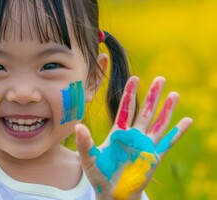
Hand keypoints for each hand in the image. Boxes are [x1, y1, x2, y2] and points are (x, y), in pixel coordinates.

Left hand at [75, 76, 191, 199]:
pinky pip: (168, 142)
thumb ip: (84, 143)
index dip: (130, 94)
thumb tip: (78, 126)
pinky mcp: (154, 157)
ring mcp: (145, 145)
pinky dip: (177, 132)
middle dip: (152, 95)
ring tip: (174, 94)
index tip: (134, 78)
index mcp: (118, 133)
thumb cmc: (98, 174)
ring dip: (167, 109)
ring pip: (158, 123)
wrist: (111, 193)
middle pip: (145, 111)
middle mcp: (133, 136)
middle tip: (160, 78)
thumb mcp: (88, 158)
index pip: (126, 109)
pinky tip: (187, 121)